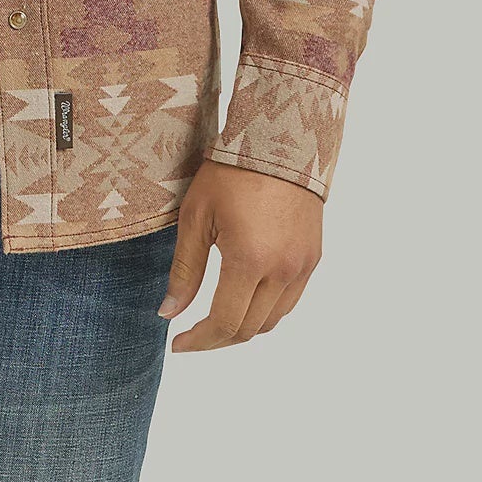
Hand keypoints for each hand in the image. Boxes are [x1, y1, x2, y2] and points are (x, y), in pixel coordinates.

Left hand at [158, 158, 322, 349]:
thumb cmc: (231, 171)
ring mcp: (302, 266)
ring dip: (243, 327)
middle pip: (249, 328)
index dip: (199, 341)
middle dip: (217, 339)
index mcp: (250, 260)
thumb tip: (168, 313)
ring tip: (215, 318)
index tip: (177, 343)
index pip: (224, 323)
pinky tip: (245, 298)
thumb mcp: (197, 216)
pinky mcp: (313, 257)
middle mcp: (282, 270)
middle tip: (192, 335)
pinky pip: (289, 300)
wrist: (280, 138)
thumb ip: (184, 270)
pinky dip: (266, 309)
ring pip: (272, 320)